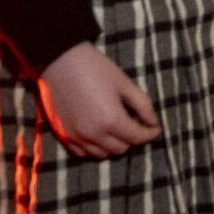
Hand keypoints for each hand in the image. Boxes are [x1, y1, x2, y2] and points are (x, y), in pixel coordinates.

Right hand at [37, 41, 159, 156]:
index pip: (136, 137)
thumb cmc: (94, 67)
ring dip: (112, 145)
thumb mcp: (123, 82)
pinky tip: (96, 133)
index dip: (149, 134)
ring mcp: (76, 136)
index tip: (155, 129)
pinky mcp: (63, 134)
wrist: (58, 59)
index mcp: (111, 119)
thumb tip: (153, 122)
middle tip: (133, 124)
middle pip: (121, 149)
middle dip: (131, 138)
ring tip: (114, 129)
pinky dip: (93, 147)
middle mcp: (93, 133)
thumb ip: (142, 105)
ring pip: (102, 154)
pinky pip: (82, 153)